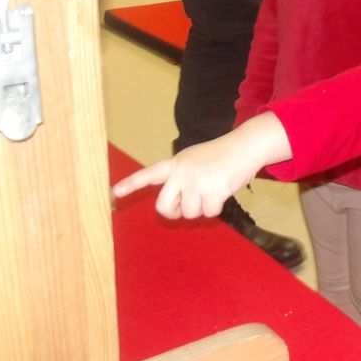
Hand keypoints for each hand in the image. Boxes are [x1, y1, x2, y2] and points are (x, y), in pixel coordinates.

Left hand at [112, 112, 289, 218]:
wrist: (245, 147)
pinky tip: (223, 192)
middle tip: (186, 206)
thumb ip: (181, 179)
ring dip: (202, 208)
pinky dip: (217, 208)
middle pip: (164, 207)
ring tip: (213, 190)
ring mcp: (197, 181)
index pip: (149, 174)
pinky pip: (209, 213)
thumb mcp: (194, 161)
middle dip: (175, 212)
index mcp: (175, 164)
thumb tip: (177, 208)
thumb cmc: (221, 157)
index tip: (115, 192)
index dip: (132, 184)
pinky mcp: (214, 189)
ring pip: (190, 213)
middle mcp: (182, 172)